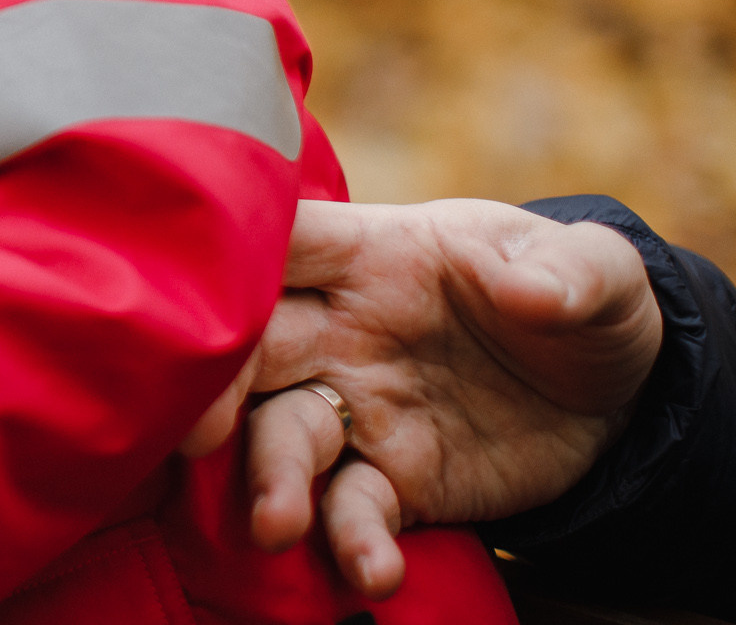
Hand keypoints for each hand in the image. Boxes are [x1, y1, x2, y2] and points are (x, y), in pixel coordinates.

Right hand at [229, 199, 662, 596]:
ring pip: (284, 434)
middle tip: (200, 434)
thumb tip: (534, 291)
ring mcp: (358, 406)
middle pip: (254, 346)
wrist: (611, 393)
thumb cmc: (575, 297)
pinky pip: (353, 508)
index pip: (286, 242)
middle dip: (215, 386)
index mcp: (373, 257)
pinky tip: (376, 569)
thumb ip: (569, 272)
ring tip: (279, 524)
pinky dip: (354, 539)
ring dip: (272, 478)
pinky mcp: (392, 479)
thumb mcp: (595, 271)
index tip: (200, 291)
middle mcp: (340, 329)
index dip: (235, 257)